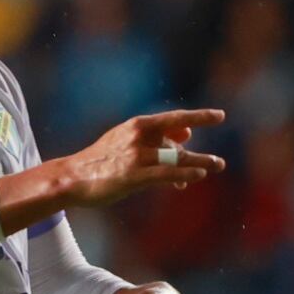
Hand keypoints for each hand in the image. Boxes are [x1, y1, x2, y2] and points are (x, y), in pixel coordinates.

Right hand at [59, 109, 227, 207]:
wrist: (73, 176)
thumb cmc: (102, 159)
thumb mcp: (128, 140)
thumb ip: (158, 136)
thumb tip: (186, 132)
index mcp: (138, 125)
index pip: (174, 118)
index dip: (199, 117)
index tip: (220, 116)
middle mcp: (139, 137)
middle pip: (178, 143)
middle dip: (199, 155)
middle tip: (220, 163)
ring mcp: (136, 156)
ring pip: (174, 158)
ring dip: (198, 164)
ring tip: (216, 168)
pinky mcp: (132, 176)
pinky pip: (164, 174)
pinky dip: (183, 174)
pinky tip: (198, 176)